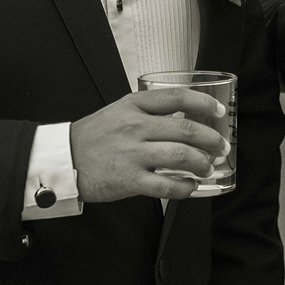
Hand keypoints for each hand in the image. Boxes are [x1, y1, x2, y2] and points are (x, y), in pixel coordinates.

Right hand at [70, 88, 229, 202]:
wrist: (63, 159)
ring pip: (181, 156)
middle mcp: (135, 126)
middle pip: (186, 129)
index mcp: (134, 105)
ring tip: (208, 167)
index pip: (176, 97)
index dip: (203, 103)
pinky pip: (166, 185)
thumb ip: (150, 111)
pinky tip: (190, 186)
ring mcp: (132, 154)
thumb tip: (186, 115)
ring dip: (202, 163)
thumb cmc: (95, 136)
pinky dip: (184, 187)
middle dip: (211, 139)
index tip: (219, 112)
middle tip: (221, 147)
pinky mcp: (129, 180)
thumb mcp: (120, 111)